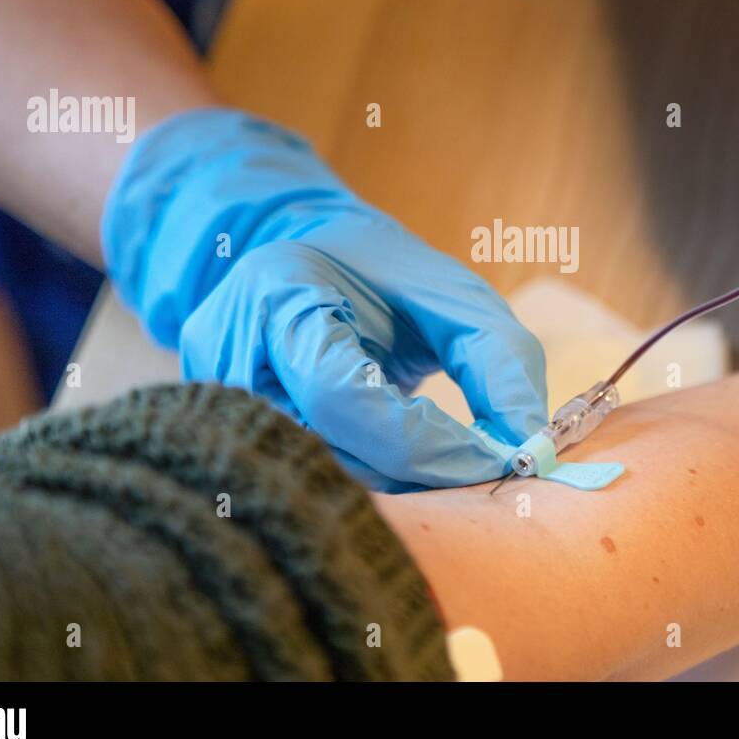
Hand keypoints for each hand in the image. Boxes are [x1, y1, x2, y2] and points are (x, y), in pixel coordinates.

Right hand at [102, 109, 546, 489]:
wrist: (310, 257)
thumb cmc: (386, 276)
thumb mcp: (456, 297)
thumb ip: (498, 363)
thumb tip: (526, 448)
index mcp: (280, 291)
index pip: (344, 395)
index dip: (424, 441)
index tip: (496, 460)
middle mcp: (227, 346)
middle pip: (325, 445)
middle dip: (414, 471)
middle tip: (483, 474)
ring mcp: (212, 392)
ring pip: (313, 472)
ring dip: (392, 481)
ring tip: (449, 464)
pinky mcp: (214, 425)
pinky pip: (300, 473)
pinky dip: (363, 478)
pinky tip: (403, 468)